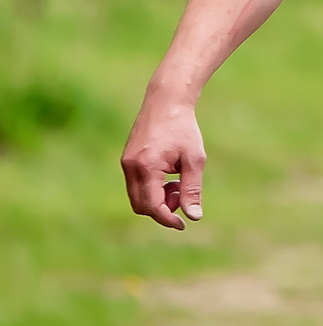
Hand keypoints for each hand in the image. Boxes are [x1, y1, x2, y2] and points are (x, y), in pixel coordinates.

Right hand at [123, 88, 204, 231]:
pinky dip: (151, 189)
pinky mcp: (127, 160)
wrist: (166, 102)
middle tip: (182, 193)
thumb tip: (194, 217)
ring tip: (177, 181)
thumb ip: (192, 189)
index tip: (182, 224)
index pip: (152, 206)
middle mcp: (131, 167)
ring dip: (157, 199)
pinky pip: (136, 185)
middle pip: (141, 206)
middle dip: (162, 209)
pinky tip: (169, 175)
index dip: (167, 219)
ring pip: (137, 197)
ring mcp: (126, 163)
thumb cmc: (183, 129)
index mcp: (147, 167)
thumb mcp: (194, 159)